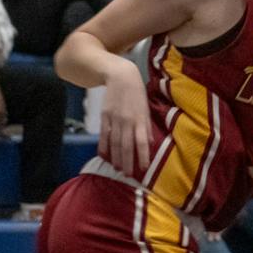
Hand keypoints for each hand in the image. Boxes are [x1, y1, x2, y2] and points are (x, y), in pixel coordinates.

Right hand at [95, 60, 155, 177]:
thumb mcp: (146, 109)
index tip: (143, 169)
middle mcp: (127, 121)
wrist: (121, 77)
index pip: (141, 142)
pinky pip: (103, 135)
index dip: (142, 156)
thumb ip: (147, 127)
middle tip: (128, 175)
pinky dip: (103, 146)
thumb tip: (149, 144)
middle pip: (126, 146)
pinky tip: (104, 156)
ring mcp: (114, 119)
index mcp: (140, 119)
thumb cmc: (137, 94)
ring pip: (114, 143)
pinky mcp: (104, 117)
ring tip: (117, 169)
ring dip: (116, 158)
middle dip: (127, 162)